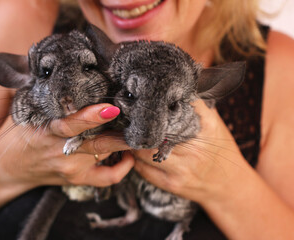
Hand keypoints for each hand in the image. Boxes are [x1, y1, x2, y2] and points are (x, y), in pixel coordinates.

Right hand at [0, 103, 132, 187]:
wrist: (9, 166)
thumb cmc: (21, 130)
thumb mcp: (27, 106)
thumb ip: (46, 91)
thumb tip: (68, 65)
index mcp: (46, 130)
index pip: (70, 124)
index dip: (91, 117)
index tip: (110, 108)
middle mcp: (60, 151)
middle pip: (96, 142)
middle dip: (119, 131)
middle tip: (138, 118)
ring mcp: (70, 167)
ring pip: (105, 152)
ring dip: (121, 140)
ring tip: (134, 126)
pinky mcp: (77, 179)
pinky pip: (106, 178)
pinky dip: (122, 168)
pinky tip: (129, 156)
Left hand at [132, 100, 249, 203]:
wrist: (227, 186)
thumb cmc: (218, 148)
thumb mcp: (213, 122)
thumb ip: (194, 104)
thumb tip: (175, 83)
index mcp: (206, 127)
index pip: (176, 108)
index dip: (157, 104)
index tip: (146, 99)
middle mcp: (193, 149)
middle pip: (154, 132)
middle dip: (139, 123)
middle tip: (128, 115)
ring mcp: (180, 169)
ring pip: (142, 151)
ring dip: (132, 141)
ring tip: (130, 132)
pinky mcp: (170, 183)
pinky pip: (142, 168)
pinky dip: (135, 157)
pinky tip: (136, 150)